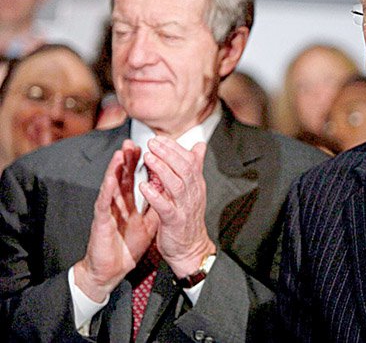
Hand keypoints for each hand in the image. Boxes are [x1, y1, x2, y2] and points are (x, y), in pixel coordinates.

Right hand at [74, 140, 158, 301]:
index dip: (143, 163)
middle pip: (123, 176)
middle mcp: (117, 202)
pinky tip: (111, 180)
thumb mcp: (149, 222)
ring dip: (116, 168)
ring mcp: (108, 210)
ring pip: (111, 185)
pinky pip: (104, 204)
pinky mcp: (101, 222)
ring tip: (122, 152)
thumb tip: (171, 189)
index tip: (151, 148)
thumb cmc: (127, 245)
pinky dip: (108, 191)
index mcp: (129, 202)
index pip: (136, 177)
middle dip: (128, 158)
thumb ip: (158, 204)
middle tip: (132, 141)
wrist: (112, 269)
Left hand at [140, 136, 215, 278]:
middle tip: (152, 143)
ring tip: (148, 158)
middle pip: (184, 168)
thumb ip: (194, 167)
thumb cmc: (188, 219)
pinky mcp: (175, 222)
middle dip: (168, 153)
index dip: (174, 148)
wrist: (191, 249)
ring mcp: (185, 208)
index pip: (189, 160)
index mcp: (196, 185)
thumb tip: (199, 145)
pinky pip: (165, 207)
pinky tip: (143, 186)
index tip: (160, 139)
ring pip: (176, 184)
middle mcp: (193, 194)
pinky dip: (155, 195)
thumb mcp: (193, 190)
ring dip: (162, 169)